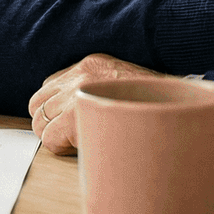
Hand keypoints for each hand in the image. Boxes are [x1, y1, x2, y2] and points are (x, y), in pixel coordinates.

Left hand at [27, 54, 164, 155]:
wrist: (175, 113)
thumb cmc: (152, 107)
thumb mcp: (122, 84)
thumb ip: (95, 89)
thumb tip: (70, 111)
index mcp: (92, 64)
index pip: (49, 85)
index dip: (54, 108)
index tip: (65, 121)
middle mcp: (81, 75)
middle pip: (37, 102)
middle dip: (48, 123)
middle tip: (68, 138)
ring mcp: (77, 94)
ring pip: (40, 122)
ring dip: (54, 136)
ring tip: (79, 143)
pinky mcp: (76, 115)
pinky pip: (50, 138)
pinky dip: (61, 148)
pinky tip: (84, 148)